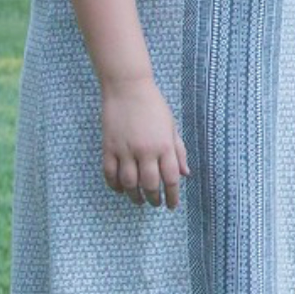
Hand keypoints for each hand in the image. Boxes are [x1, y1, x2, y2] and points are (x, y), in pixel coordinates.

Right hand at [100, 79, 188, 207]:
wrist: (128, 88)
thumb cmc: (154, 106)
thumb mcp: (171, 126)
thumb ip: (179, 151)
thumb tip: (185, 174)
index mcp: (164, 145)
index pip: (171, 179)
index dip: (173, 196)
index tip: (172, 205)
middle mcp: (146, 150)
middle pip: (150, 185)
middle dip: (154, 199)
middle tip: (155, 204)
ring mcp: (126, 149)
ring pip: (129, 183)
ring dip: (134, 196)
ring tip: (139, 200)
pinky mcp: (109, 147)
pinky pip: (110, 174)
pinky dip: (115, 185)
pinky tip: (121, 189)